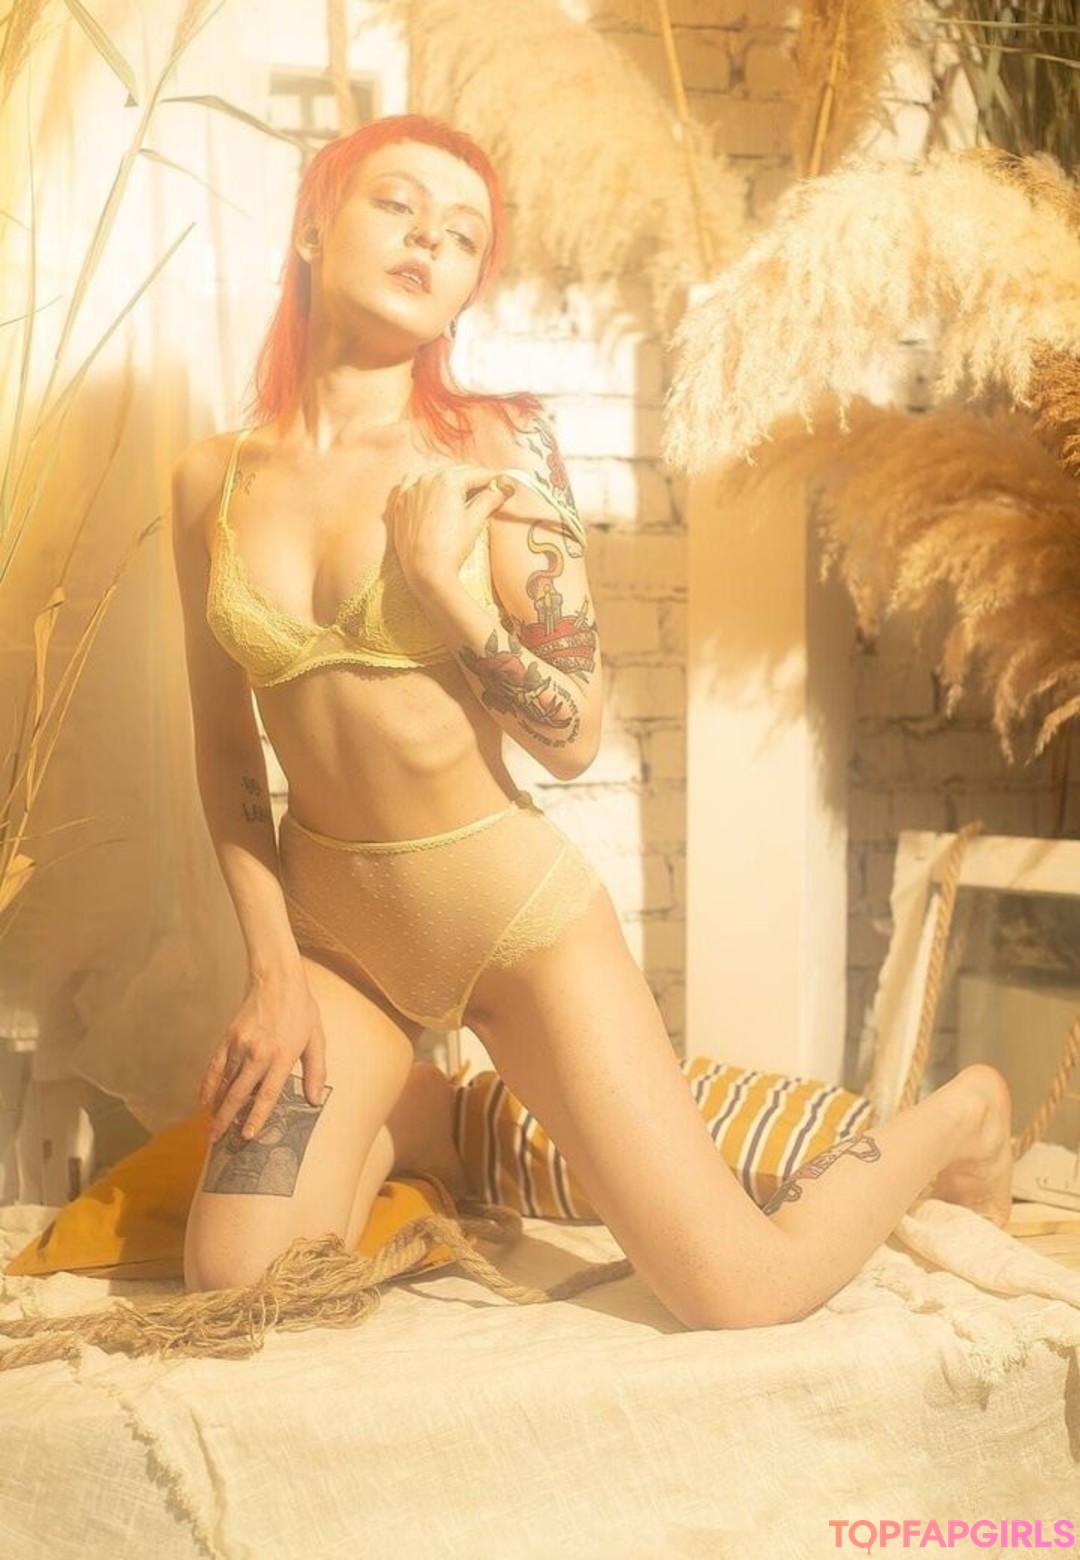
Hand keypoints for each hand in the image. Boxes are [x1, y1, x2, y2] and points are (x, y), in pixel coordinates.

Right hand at [198, 968, 326, 1143]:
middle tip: (215, 1140)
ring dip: (217, 1106)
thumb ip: (316, 1072)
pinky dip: (208, 1085)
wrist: (278, 979)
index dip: (256, 1117)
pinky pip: (215, 1066)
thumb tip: (314, 1100)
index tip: (247, 1136)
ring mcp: (240, 1045)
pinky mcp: (228, 1037)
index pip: (267, 1094)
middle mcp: (259, 1053)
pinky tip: (203, 1100)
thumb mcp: (316, 1040)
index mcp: (282, 1056)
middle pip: (239, 1093)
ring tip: (211, 1126)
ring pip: (224, 1082)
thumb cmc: (301, 1010)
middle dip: (226, 1119)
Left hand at [387, 464, 514, 596]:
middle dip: (474, 480)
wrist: (425, 571)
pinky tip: (434, 492)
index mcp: (447, 481)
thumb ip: (489, 500)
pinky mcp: (400, 503)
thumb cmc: (450, 548)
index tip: (503, 482)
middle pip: (457, 473)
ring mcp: (410, 490)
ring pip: (435, 476)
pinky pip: (414, 484)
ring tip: (465, 494)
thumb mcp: (474, 522)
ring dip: (451, 481)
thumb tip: (504, 489)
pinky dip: (426, 485)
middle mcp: (426, 479)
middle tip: (490, 489)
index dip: (493, 478)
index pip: (476, 474)